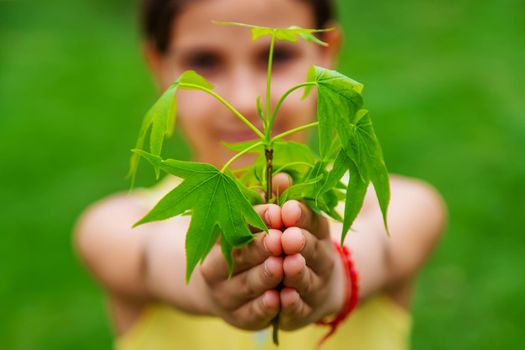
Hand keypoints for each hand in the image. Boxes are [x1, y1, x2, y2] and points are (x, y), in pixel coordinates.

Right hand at [198, 174, 287, 329]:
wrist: (233, 291)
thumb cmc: (250, 246)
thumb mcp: (259, 223)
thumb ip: (271, 203)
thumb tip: (284, 178)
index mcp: (217, 239)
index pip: (237, 227)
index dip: (258, 219)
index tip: (278, 212)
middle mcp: (215, 268)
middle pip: (239, 256)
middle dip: (261, 247)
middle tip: (280, 239)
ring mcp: (226, 296)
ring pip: (247, 285)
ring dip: (265, 276)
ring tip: (282, 266)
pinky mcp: (241, 319)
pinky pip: (252, 314)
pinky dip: (265, 308)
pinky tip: (279, 298)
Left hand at [279, 199, 345, 329]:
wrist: (315, 290)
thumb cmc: (293, 245)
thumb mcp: (291, 221)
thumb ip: (282, 201)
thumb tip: (279, 177)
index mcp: (316, 232)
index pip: (313, 221)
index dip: (301, 216)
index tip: (287, 209)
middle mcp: (320, 259)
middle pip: (311, 249)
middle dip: (298, 242)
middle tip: (286, 237)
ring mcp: (314, 287)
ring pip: (305, 280)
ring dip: (296, 272)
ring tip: (287, 264)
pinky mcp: (304, 312)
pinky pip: (298, 310)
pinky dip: (292, 305)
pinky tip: (283, 298)